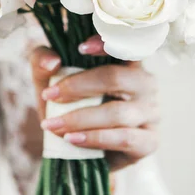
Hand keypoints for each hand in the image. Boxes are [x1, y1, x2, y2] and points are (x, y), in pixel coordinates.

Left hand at [31, 35, 159, 170]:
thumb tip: (52, 61)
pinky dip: (95, 138)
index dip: (107, 43)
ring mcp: (151, 113)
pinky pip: (124, 138)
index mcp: (127, 63)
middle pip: (116, 78)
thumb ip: (43, 62)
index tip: (80, 48)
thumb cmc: (69, 107)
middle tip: (48, 95)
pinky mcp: (149, 142)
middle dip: (78, 87)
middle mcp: (145, 84)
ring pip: (118, 113)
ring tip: (52, 125)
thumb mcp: (50, 82)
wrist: (80, 151)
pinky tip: (72, 139)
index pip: (125, 44)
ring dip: (80, 119)